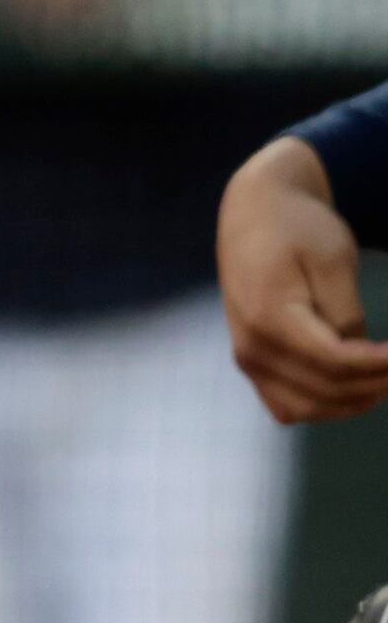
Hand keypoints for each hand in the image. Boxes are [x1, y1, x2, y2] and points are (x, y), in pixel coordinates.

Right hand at [220, 138, 387, 425]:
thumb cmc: (296, 227)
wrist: (253, 213)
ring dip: (352, 402)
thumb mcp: (332, 258)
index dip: (381, 366)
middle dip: (376, 384)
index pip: (335, 361)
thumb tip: (357, 351)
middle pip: (325, 390)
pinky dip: (324, 406)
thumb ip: (345, 310)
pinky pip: (288, 406)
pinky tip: (353, 385)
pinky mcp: (252, 363)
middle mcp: (252, 348)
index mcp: (268, 318)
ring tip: (384, 377)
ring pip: (306, 409)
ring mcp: (248, 359)